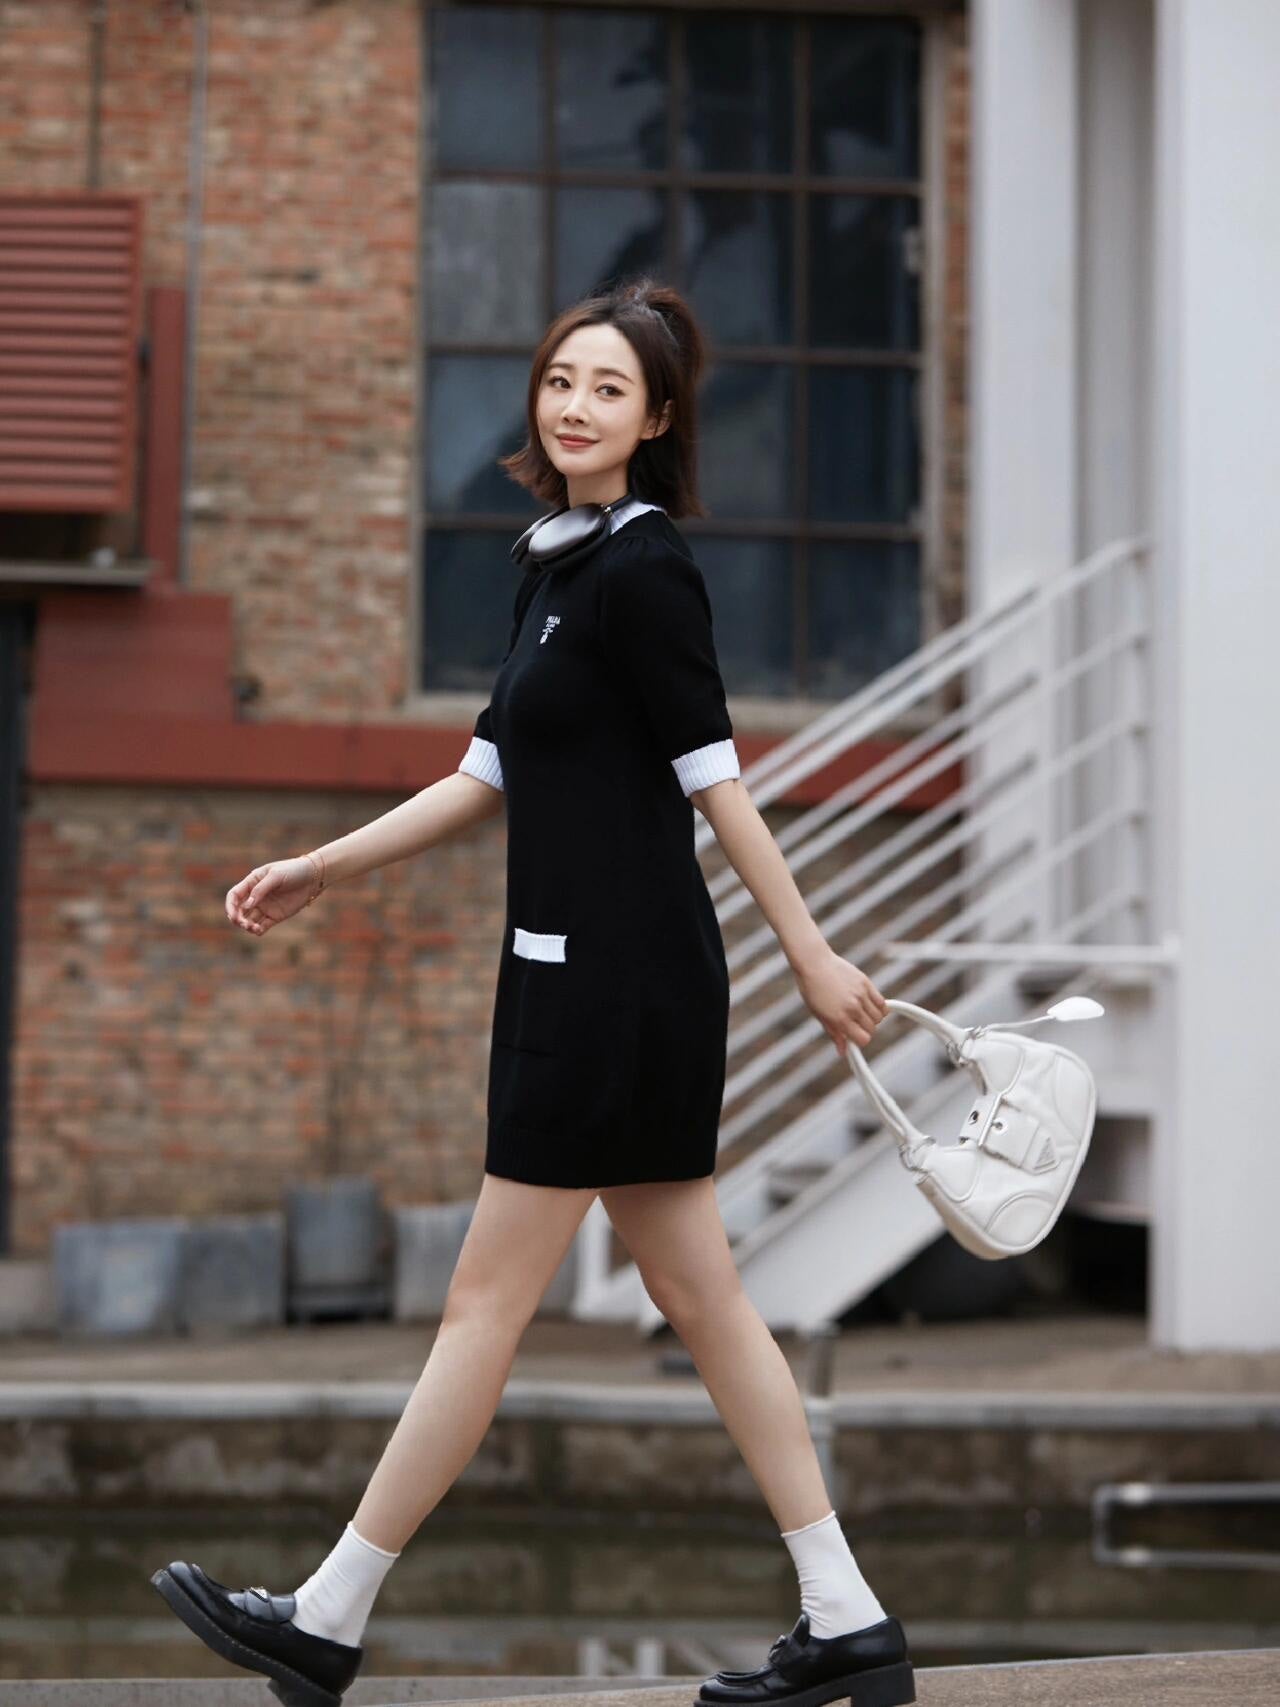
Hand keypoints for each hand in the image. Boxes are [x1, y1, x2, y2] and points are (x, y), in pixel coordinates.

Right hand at [225, 856, 320, 935]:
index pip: (234, 896)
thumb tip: (246, 906)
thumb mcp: (275, 876)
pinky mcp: (275, 916)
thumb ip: (260, 890)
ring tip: (253, 927)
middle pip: (239, 910)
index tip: (233, 915)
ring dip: (247, 926)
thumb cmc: (293, 871)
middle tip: (243, 923)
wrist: (313, 877)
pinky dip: (257, 930)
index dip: (230, 906)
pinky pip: (262, 926)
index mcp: (252, 883)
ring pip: (249, 920)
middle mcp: (256, 896)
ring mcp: (265, 907)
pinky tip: (259, 930)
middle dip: (237, 919)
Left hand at [794, 945, 887, 1059]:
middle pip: (872, 1029)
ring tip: (862, 1014)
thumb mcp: (819, 1015)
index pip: (863, 1039)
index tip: (855, 1037)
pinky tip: (870, 1006)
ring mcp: (861, 995)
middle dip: (866, 1030)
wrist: (814, 963)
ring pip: (879, 1017)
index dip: (860, 1041)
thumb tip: (843, 1052)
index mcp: (840, 1019)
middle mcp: (853, 1008)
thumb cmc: (812, 990)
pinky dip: (880, 1007)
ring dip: (873, 1019)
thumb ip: (834, 1033)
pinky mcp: (866, 983)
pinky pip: (882, 1002)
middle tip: (856, 1025)